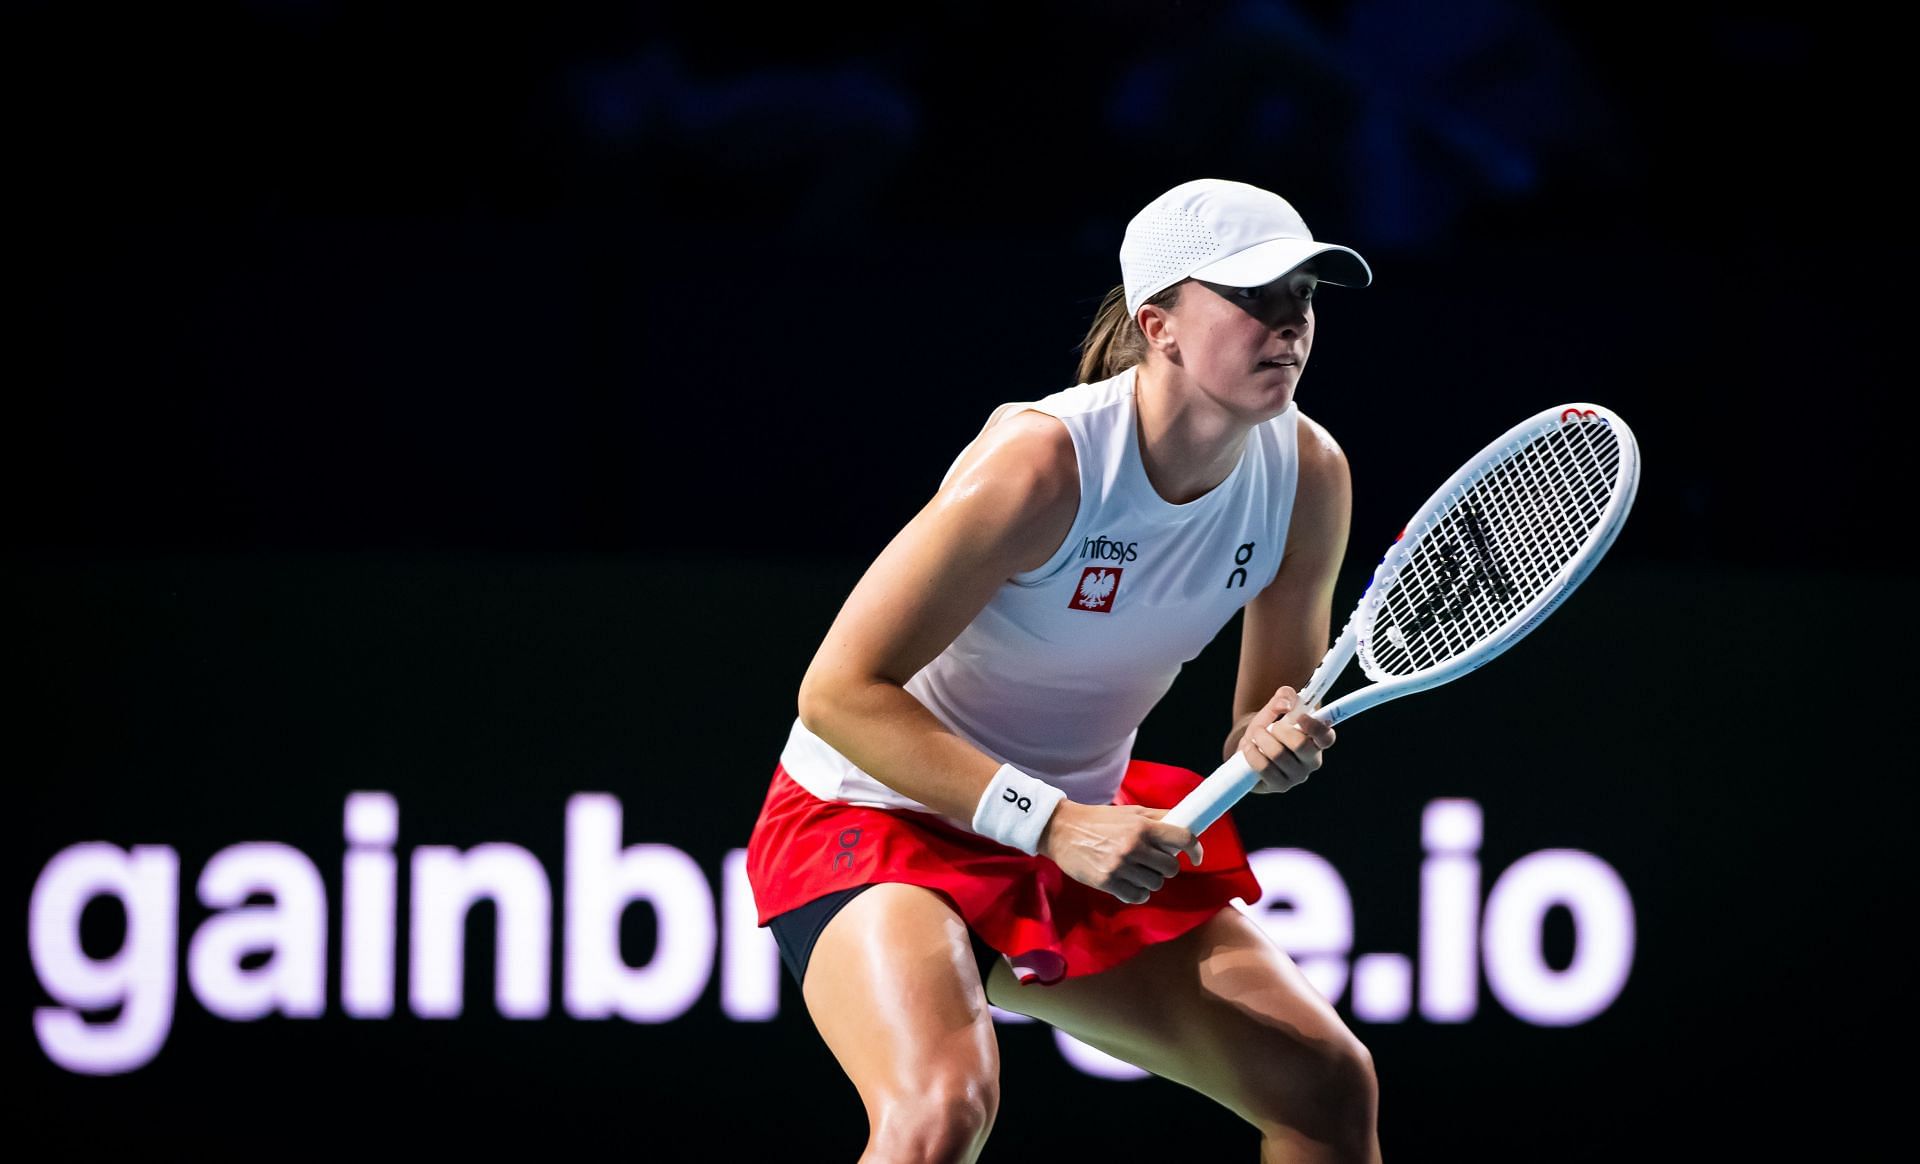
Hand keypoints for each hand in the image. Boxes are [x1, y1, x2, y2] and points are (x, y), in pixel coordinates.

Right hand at [1037, 802, 1202, 904]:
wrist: (1061, 830)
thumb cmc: (1098, 820)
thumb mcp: (1130, 812)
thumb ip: (1158, 818)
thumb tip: (1187, 825)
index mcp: (1142, 826)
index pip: (1182, 838)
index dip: (1195, 850)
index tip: (1196, 858)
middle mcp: (1133, 846)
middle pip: (1171, 868)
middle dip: (1164, 867)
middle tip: (1151, 861)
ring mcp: (1120, 866)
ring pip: (1155, 884)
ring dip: (1149, 880)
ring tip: (1134, 870)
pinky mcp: (1107, 882)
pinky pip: (1138, 896)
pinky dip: (1137, 893)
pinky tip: (1127, 883)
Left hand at [1240, 685, 1334, 793]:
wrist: (1252, 746)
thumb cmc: (1270, 726)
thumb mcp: (1276, 707)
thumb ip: (1283, 697)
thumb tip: (1285, 704)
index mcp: (1317, 741)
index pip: (1327, 737)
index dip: (1316, 727)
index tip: (1300, 717)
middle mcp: (1312, 760)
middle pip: (1300, 745)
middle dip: (1280, 730)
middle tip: (1271, 726)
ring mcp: (1297, 775)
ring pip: (1278, 755)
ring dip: (1262, 739)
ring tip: (1256, 735)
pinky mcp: (1280, 785)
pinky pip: (1264, 768)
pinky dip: (1253, 754)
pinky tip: (1249, 748)